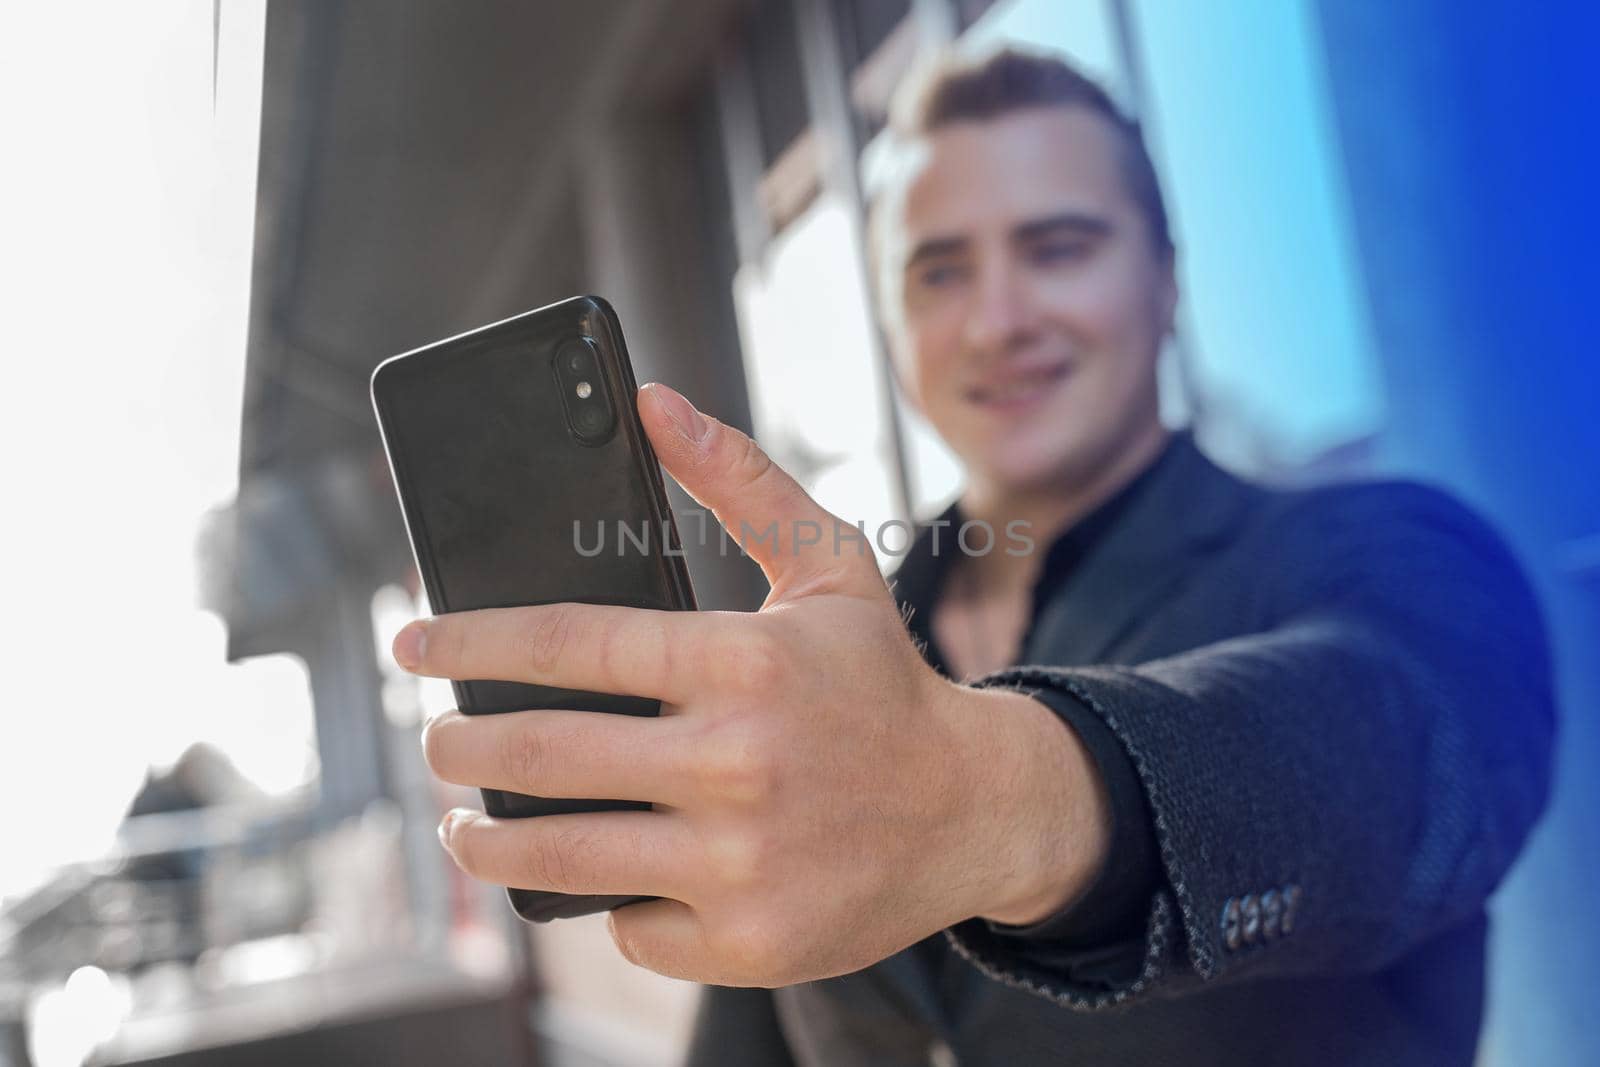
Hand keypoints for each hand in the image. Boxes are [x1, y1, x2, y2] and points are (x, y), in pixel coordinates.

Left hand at [393, 383, 1108, 985]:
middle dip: (460, 745)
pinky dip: (601, 899)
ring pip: (560, 854)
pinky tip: (600, 875)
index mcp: (746, 663)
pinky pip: (628, 924)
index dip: (470, 639)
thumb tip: (653, 403)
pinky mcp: (748, 941)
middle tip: (439, 739)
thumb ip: (739, 479)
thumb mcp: (828, 565)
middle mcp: (738, 764)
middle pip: (541, 754)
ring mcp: (740, 863)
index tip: (411, 641)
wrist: (975, 809)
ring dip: (485, 838)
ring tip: (464, 823)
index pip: (568, 643)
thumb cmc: (882, 683)